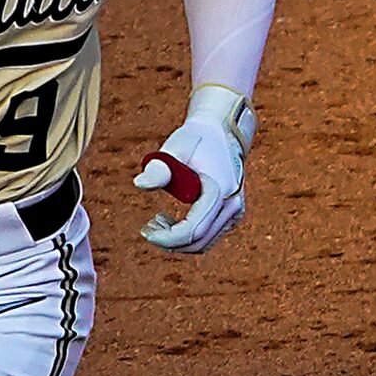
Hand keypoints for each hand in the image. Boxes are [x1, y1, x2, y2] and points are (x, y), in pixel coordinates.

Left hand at [133, 83, 255, 254]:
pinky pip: (208, 237)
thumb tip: (140, 184)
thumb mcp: (174, 149)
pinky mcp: (232, 215)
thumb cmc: (194, 139)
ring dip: (177, 241)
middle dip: (169, 241)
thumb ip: (158, 168)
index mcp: (219, 190)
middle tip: (147, 228)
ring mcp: (235, 212)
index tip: (146, 232)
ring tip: (156, 221)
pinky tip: (170, 222)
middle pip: (198, 242)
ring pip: (203, 244)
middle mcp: (232, 205)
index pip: (193, 230)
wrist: (221, 131)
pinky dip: (188, 237)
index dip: (167, 238)